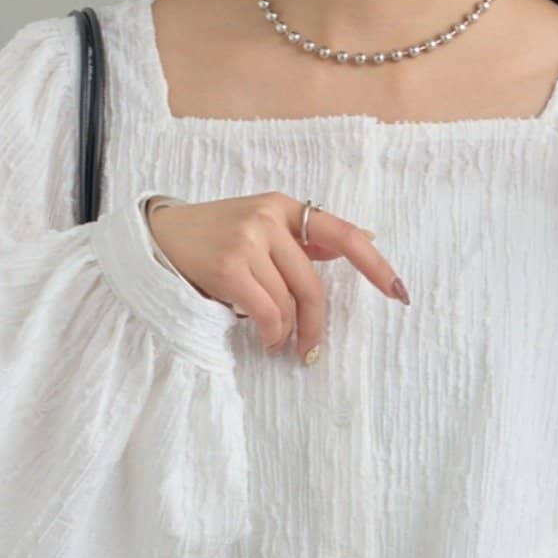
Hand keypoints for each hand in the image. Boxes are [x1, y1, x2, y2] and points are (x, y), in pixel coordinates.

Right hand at [147, 192, 409, 363]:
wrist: (158, 238)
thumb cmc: (214, 241)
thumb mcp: (260, 229)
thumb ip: (303, 240)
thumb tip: (363, 240)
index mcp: (283, 207)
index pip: (343, 234)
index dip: (374, 265)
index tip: (398, 292)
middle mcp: (269, 218)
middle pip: (313, 285)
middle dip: (315, 325)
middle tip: (311, 350)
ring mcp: (249, 239)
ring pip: (289, 303)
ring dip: (284, 332)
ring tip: (271, 339)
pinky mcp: (230, 266)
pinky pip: (268, 313)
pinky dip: (271, 335)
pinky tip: (264, 339)